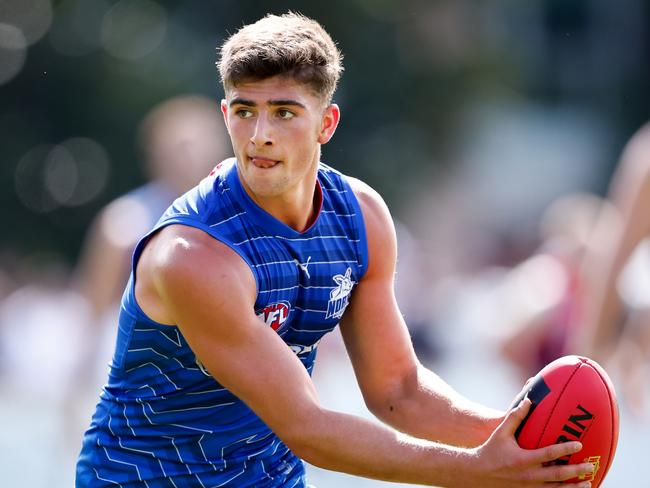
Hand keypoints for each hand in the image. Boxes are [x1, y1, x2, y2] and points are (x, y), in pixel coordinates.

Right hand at [464, 398, 594, 486]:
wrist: (478, 473)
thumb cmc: (491, 450)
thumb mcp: (501, 432)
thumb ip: (515, 417)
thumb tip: (529, 400)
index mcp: (522, 459)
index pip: (549, 454)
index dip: (565, 449)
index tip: (579, 444)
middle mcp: (528, 475)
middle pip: (558, 475)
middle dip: (576, 472)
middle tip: (590, 466)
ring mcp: (529, 487)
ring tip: (588, 483)